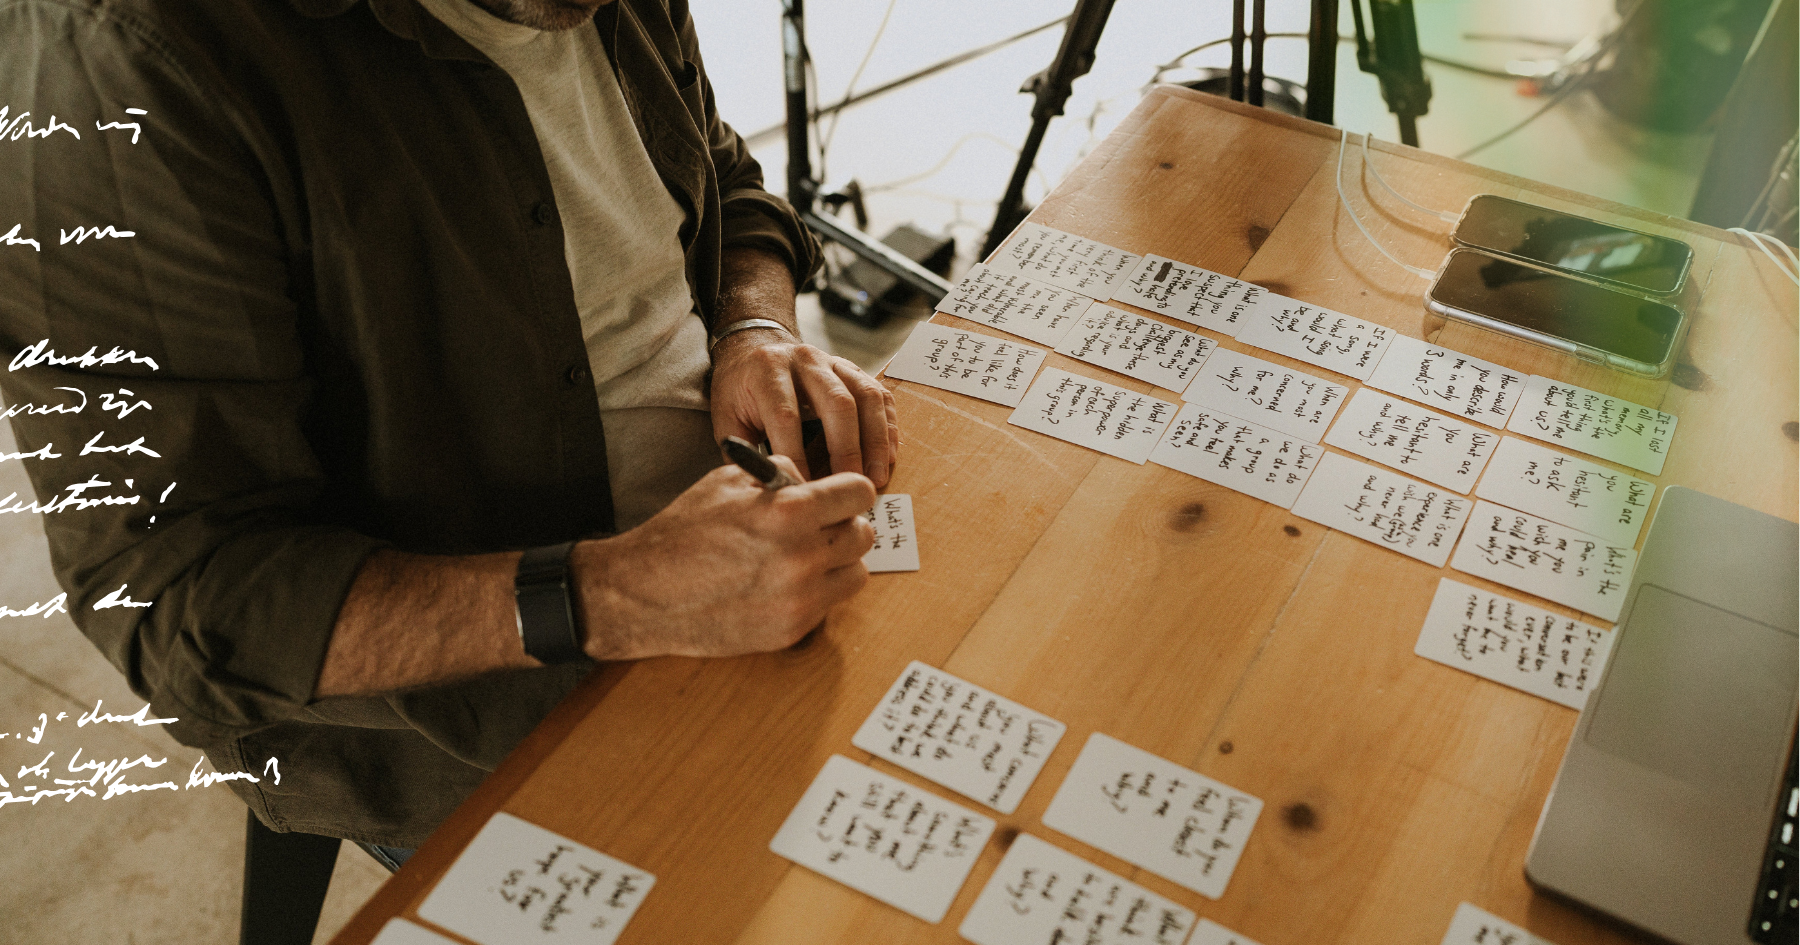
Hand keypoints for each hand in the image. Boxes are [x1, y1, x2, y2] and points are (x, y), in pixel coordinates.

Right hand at [571, 457, 875, 659]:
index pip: (860, 494)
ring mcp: (800, 598)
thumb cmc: (681, 533)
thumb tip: (814, 481)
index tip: (839, 497)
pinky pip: (830, 604)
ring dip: (838, 562)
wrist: (643, 595)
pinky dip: (817, 591)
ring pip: (856, 573)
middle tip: (819, 526)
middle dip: (843, 525)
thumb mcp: (726, 481)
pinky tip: (785, 582)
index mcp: (788, 511)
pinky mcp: (792, 629)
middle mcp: (802, 556)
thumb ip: (780, 474)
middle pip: (863, 535)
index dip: (848, 491)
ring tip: (805, 556)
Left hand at [711, 331, 898, 488]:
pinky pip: (879, 395)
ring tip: (875, 477)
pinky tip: (887, 456)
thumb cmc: (741, 391)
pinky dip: (887, 427)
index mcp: (767, 370)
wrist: (755, 349)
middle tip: (849, 486)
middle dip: (846, 450)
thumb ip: (740, 452)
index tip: (804, 489)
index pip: (786, 415)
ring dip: (874, 441)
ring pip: (865, 396)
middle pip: (836, 403)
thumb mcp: (726, 417)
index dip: (797, 455)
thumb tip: (763, 491)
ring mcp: (833, 361)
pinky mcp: (853, 370)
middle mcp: (804, 359)